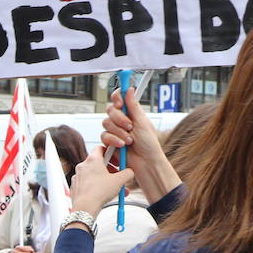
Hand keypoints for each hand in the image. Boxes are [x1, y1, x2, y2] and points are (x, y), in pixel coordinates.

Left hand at [69, 147, 134, 215]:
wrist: (85, 208)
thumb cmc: (99, 192)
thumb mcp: (119, 181)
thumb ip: (127, 173)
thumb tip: (130, 172)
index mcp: (92, 160)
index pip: (101, 148)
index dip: (110, 152)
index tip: (116, 158)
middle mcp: (83, 166)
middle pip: (98, 163)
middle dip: (110, 170)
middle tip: (117, 175)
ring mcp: (78, 176)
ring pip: (94, 175)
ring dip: (105, 180)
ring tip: (115, 189)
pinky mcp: (76, 186)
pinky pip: (88, 184)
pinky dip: (96, 187)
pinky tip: (104, 195)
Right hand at [100, 88, 181, 202]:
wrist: (145, 163)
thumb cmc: (149, 144)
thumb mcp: (143, 122)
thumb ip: (133, 106)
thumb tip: (129, 89)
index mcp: (131, 113)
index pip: (119, 99)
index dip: (117, 98)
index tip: (119, 103)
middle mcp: (121, 120)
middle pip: (110, 110)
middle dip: (119, 119)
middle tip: (130, 126)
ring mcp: (114, 131)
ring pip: (106, 123)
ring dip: (118, 132)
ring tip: (129, 139)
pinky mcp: (109, 142)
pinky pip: (104, 136)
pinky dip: (114, 140)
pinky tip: (122, 145)